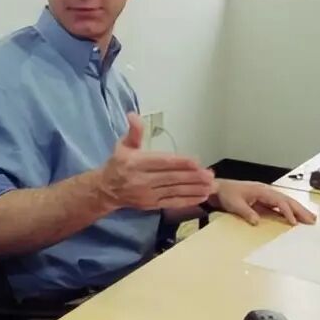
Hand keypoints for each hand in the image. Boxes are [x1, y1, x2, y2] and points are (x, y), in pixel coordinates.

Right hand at [95, 113, 216, 210]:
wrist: (107, 190)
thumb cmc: (118, 164)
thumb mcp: (123, 145)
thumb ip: (133, 132)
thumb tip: (133, 115)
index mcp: (136, 163)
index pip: (161, 162)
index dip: (179, 162)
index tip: (196, 161)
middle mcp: (142, 180)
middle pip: (172, 178)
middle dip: (193, 177)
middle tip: (210, 174)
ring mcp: (148, 194)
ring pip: (175, 191)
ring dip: (195, 189)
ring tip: (211, 186)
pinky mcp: (152, 205)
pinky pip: (173, 202)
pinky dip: (188, 200)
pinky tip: (202, 196)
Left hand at [208, 180, 316, 225]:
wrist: (219, 188)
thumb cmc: (227, 194)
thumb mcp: (234, 204)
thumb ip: (246, 212)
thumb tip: (257, 221)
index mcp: (262, 190)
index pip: (279, 201)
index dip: (287, 211)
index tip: (294, 222)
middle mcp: (267, 191)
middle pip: (288, 200)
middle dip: (300, 210)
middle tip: (312, 220)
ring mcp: (267, 194)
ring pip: (287, 202)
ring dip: (299, 210)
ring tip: (311, 219)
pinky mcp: (265, 199)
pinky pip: (281, 205)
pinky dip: (290, 211)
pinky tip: (297, 218)